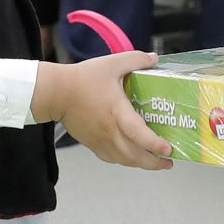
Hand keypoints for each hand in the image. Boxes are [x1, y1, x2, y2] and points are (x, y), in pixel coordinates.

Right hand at [32, 52, 173, 169]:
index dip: (153, 143)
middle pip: (133, 156)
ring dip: (141, 164)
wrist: (55, 93)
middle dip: (154, 163)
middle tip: (168, 161)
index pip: (137, 133)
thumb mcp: (112, 63)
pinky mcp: (92, 143)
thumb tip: (154, 59)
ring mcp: (100, 140)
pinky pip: (111, 158)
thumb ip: (135, 60)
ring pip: (123, 160)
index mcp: (117, 111)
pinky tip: (132, 157)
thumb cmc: (82, 79)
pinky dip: (125, 160)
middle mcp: (110, 130)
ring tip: (155, 163)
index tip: (167, 148)